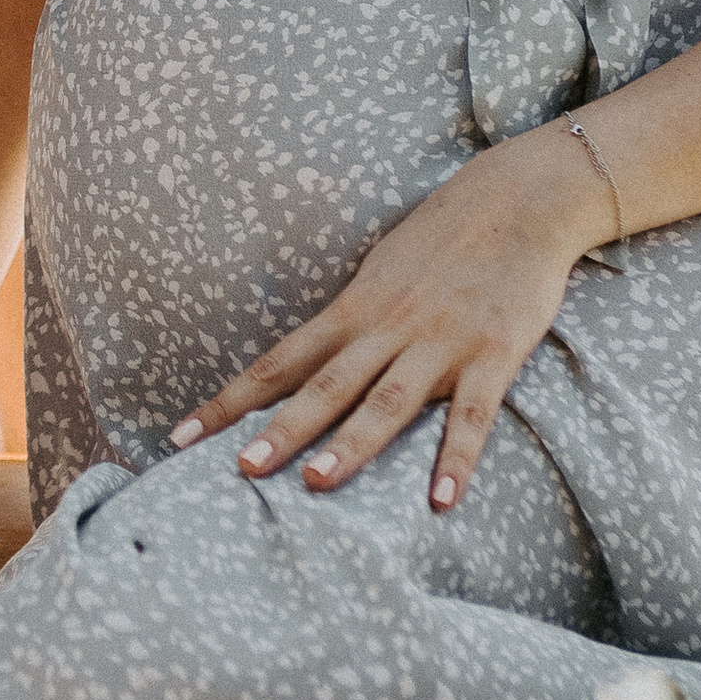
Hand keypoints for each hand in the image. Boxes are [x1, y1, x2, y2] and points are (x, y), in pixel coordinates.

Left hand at [171, 132, 607, 511]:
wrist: (519, 199)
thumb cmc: (442, 239)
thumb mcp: (379, 274)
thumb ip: (347, 321)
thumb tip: (304, 364)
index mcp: (353, 310)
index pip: (278, 362)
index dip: (229, 401)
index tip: (180, 437)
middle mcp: (388, 327)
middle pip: (324, 385)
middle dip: (281, 429)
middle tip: (240, 470)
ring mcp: (440, 342)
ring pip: (388, 401)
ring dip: (353, 443)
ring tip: (318, 484)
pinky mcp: (495, 354)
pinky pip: (474, 415)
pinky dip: (456, 458)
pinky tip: (441, 500)